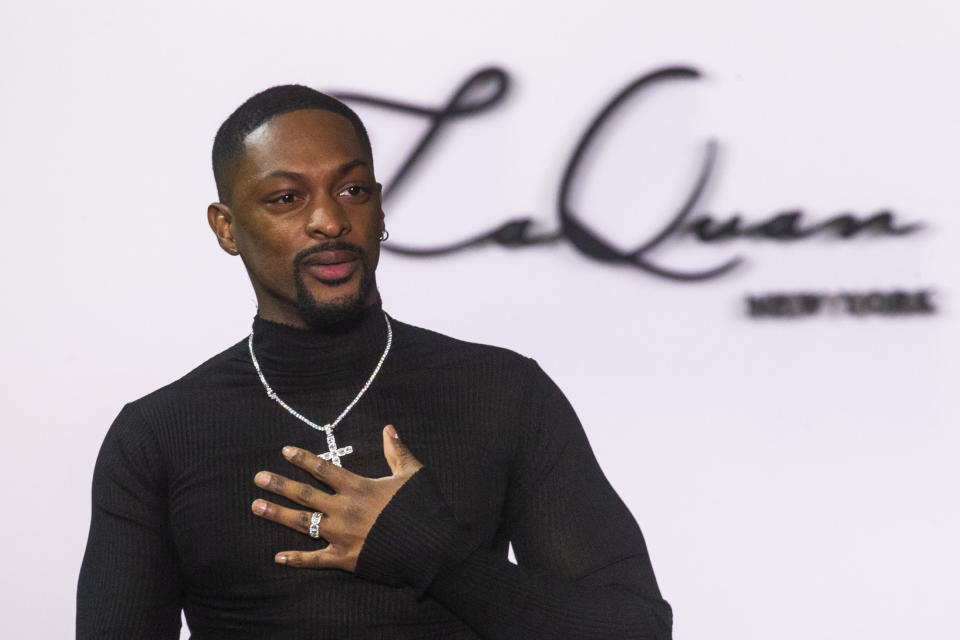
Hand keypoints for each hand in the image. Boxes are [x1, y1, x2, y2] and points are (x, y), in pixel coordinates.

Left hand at [250, 424, 422, 570]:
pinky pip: (315, 559)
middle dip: (280, 484)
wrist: (432, 547)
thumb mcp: (413, 474)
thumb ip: (397, 451)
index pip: (324, 469)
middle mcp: (344, 509)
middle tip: (258, 478)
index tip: (284, 451)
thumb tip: (388, 428)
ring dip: (278, 514)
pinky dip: (296, 559)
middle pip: (305, 494)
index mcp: (358, 487)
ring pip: (303, 523)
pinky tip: (277, 557)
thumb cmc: (424, 508)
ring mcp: (342, 535)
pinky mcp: (345, 559)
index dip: (303, 458)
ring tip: (256, 506)